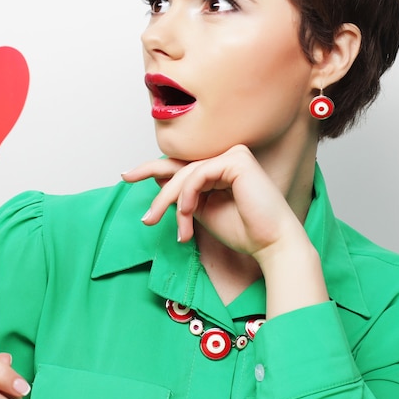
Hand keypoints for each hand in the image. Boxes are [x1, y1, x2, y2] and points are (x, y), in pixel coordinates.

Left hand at [123, 145, 305, 259]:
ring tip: (180, 230)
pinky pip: (198, 174)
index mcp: (220, 168)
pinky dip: (188, 195)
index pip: (182, 166)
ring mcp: (233, 155)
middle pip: (180, 168)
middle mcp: (227, 157)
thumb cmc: (243, 231)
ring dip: (175, 203)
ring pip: (186, 174)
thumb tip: (158, 181)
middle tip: (148, 218)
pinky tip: (188, 214)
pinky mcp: (236, 159)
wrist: (271, 244)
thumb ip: (184, 196)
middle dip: (161, 194)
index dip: (152, 168)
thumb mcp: (202, 211)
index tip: (127, 176)